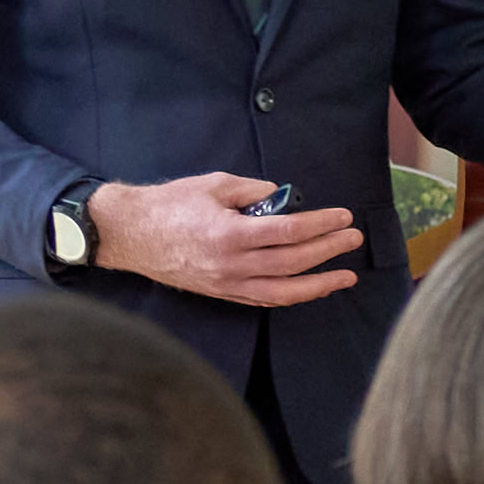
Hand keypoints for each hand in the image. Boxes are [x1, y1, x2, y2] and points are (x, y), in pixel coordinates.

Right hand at [90, 169, 364, 307]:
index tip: (344, 217)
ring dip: (320, 284)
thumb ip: (253, 190)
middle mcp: (232, 264)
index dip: (322, 224)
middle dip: (329, 250)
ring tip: (346, 276)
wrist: (130, 233)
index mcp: (231, 233)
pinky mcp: (222, 294)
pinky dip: (293, 296)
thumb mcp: (214, 184)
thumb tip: (285, 198)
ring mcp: (228, 284)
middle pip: (294, 262)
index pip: (290, 231)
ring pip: (284, 291)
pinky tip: (312, 288)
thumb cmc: (170, 204)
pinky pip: (265, 299)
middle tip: (353, 239)